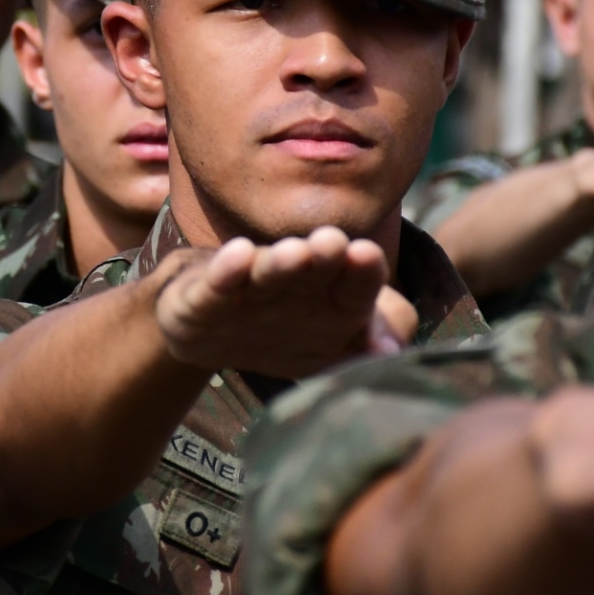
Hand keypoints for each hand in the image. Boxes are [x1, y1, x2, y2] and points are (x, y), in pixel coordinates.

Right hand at [153, 227, 410, 377]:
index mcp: (328, 296)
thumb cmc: (278, 329)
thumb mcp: (323, 347)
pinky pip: (216, 287)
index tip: (367, 256)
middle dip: (325, 256)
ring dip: (281, 263)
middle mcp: (291, 282)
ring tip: (295, 253)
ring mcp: (245, 288)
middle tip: (334, 242)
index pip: (355, 283)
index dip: (363, 272)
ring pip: (267, 273)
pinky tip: (236, 255)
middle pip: (313, 269)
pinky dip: (226, 271)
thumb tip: (390, 352)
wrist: (206, 330)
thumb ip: (359, 345)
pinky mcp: (202, 299)